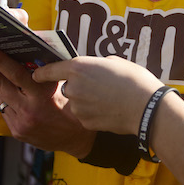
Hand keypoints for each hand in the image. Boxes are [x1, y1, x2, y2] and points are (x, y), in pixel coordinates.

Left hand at [0, 43, 93, 156]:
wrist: (77, 138)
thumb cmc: (71, 104)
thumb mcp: (61, 84)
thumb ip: (44, 71)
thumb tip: (27, 49)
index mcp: (42, 94)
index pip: (15, 73)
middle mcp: (29, 109)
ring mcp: (21, 122)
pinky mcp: (17, 131)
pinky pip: (4, 109)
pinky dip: (1, 96)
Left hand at [32, 56, 163, 135]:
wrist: (146, 107)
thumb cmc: (134, 80)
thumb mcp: (113, 62)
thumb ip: (95, 65)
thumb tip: (91, 70)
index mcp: (78, 67)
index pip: (50, 70)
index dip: (42, 72)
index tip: (37, 74)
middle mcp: (73, 87)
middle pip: (67, 87)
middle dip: (77, 87)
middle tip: (98, 86)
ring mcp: (77, 107)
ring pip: (76, 102)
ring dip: (86, 101)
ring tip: (108, 99)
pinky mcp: (85, 122)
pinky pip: (84, 116)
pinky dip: (93, 113)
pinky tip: (109, 110)